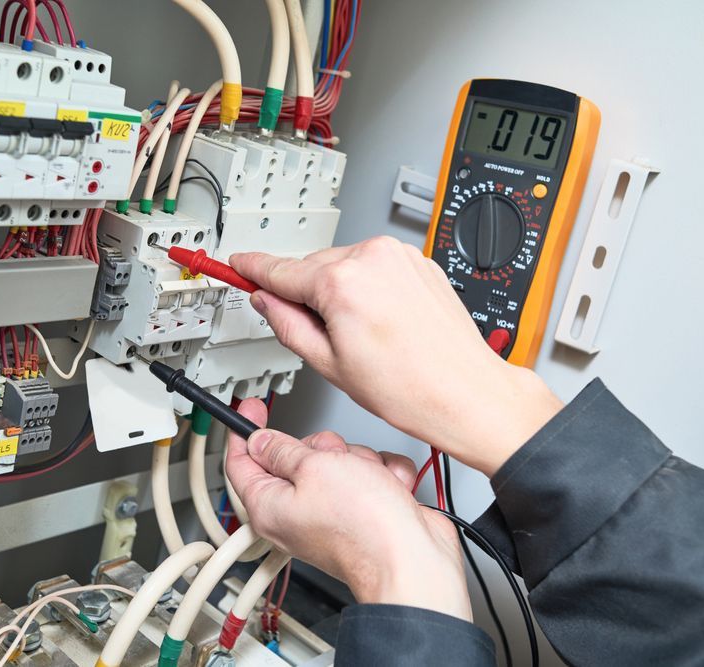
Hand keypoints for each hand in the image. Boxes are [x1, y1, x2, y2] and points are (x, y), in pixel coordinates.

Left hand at [227, 399, 472, 620]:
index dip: (245, 430)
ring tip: (369, 479)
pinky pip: (368, 475)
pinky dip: (383, 476)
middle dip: (322, 447)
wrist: (412, 558)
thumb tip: (259, 441)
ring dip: (359, 461)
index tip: (251, 409)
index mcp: (269, 507)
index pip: (241, 463)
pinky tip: (389, 488)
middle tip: (334, 458)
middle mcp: (296, 514)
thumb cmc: (362, 524)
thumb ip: (283, 449)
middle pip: (297, 457)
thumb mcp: (313, 467)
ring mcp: (331, 514)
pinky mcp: (363, 512)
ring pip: (338, 462)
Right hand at [230, 236, 562, 474]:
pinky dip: (367, 288)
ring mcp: (399, 256)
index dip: (253, 269)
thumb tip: (266, 302)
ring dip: (338, 291)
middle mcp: (372, 257)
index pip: (280, 269)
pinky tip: (380, 323)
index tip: (238, 264)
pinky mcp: (417, 262)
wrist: (465, 392)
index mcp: (342, 281)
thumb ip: (287, 325)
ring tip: (362, 336)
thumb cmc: (409, 388)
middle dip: (306, 295)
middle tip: (322, 338)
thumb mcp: (328, 364)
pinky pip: (374, 267)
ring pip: (344, 265)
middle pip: (313, 268)